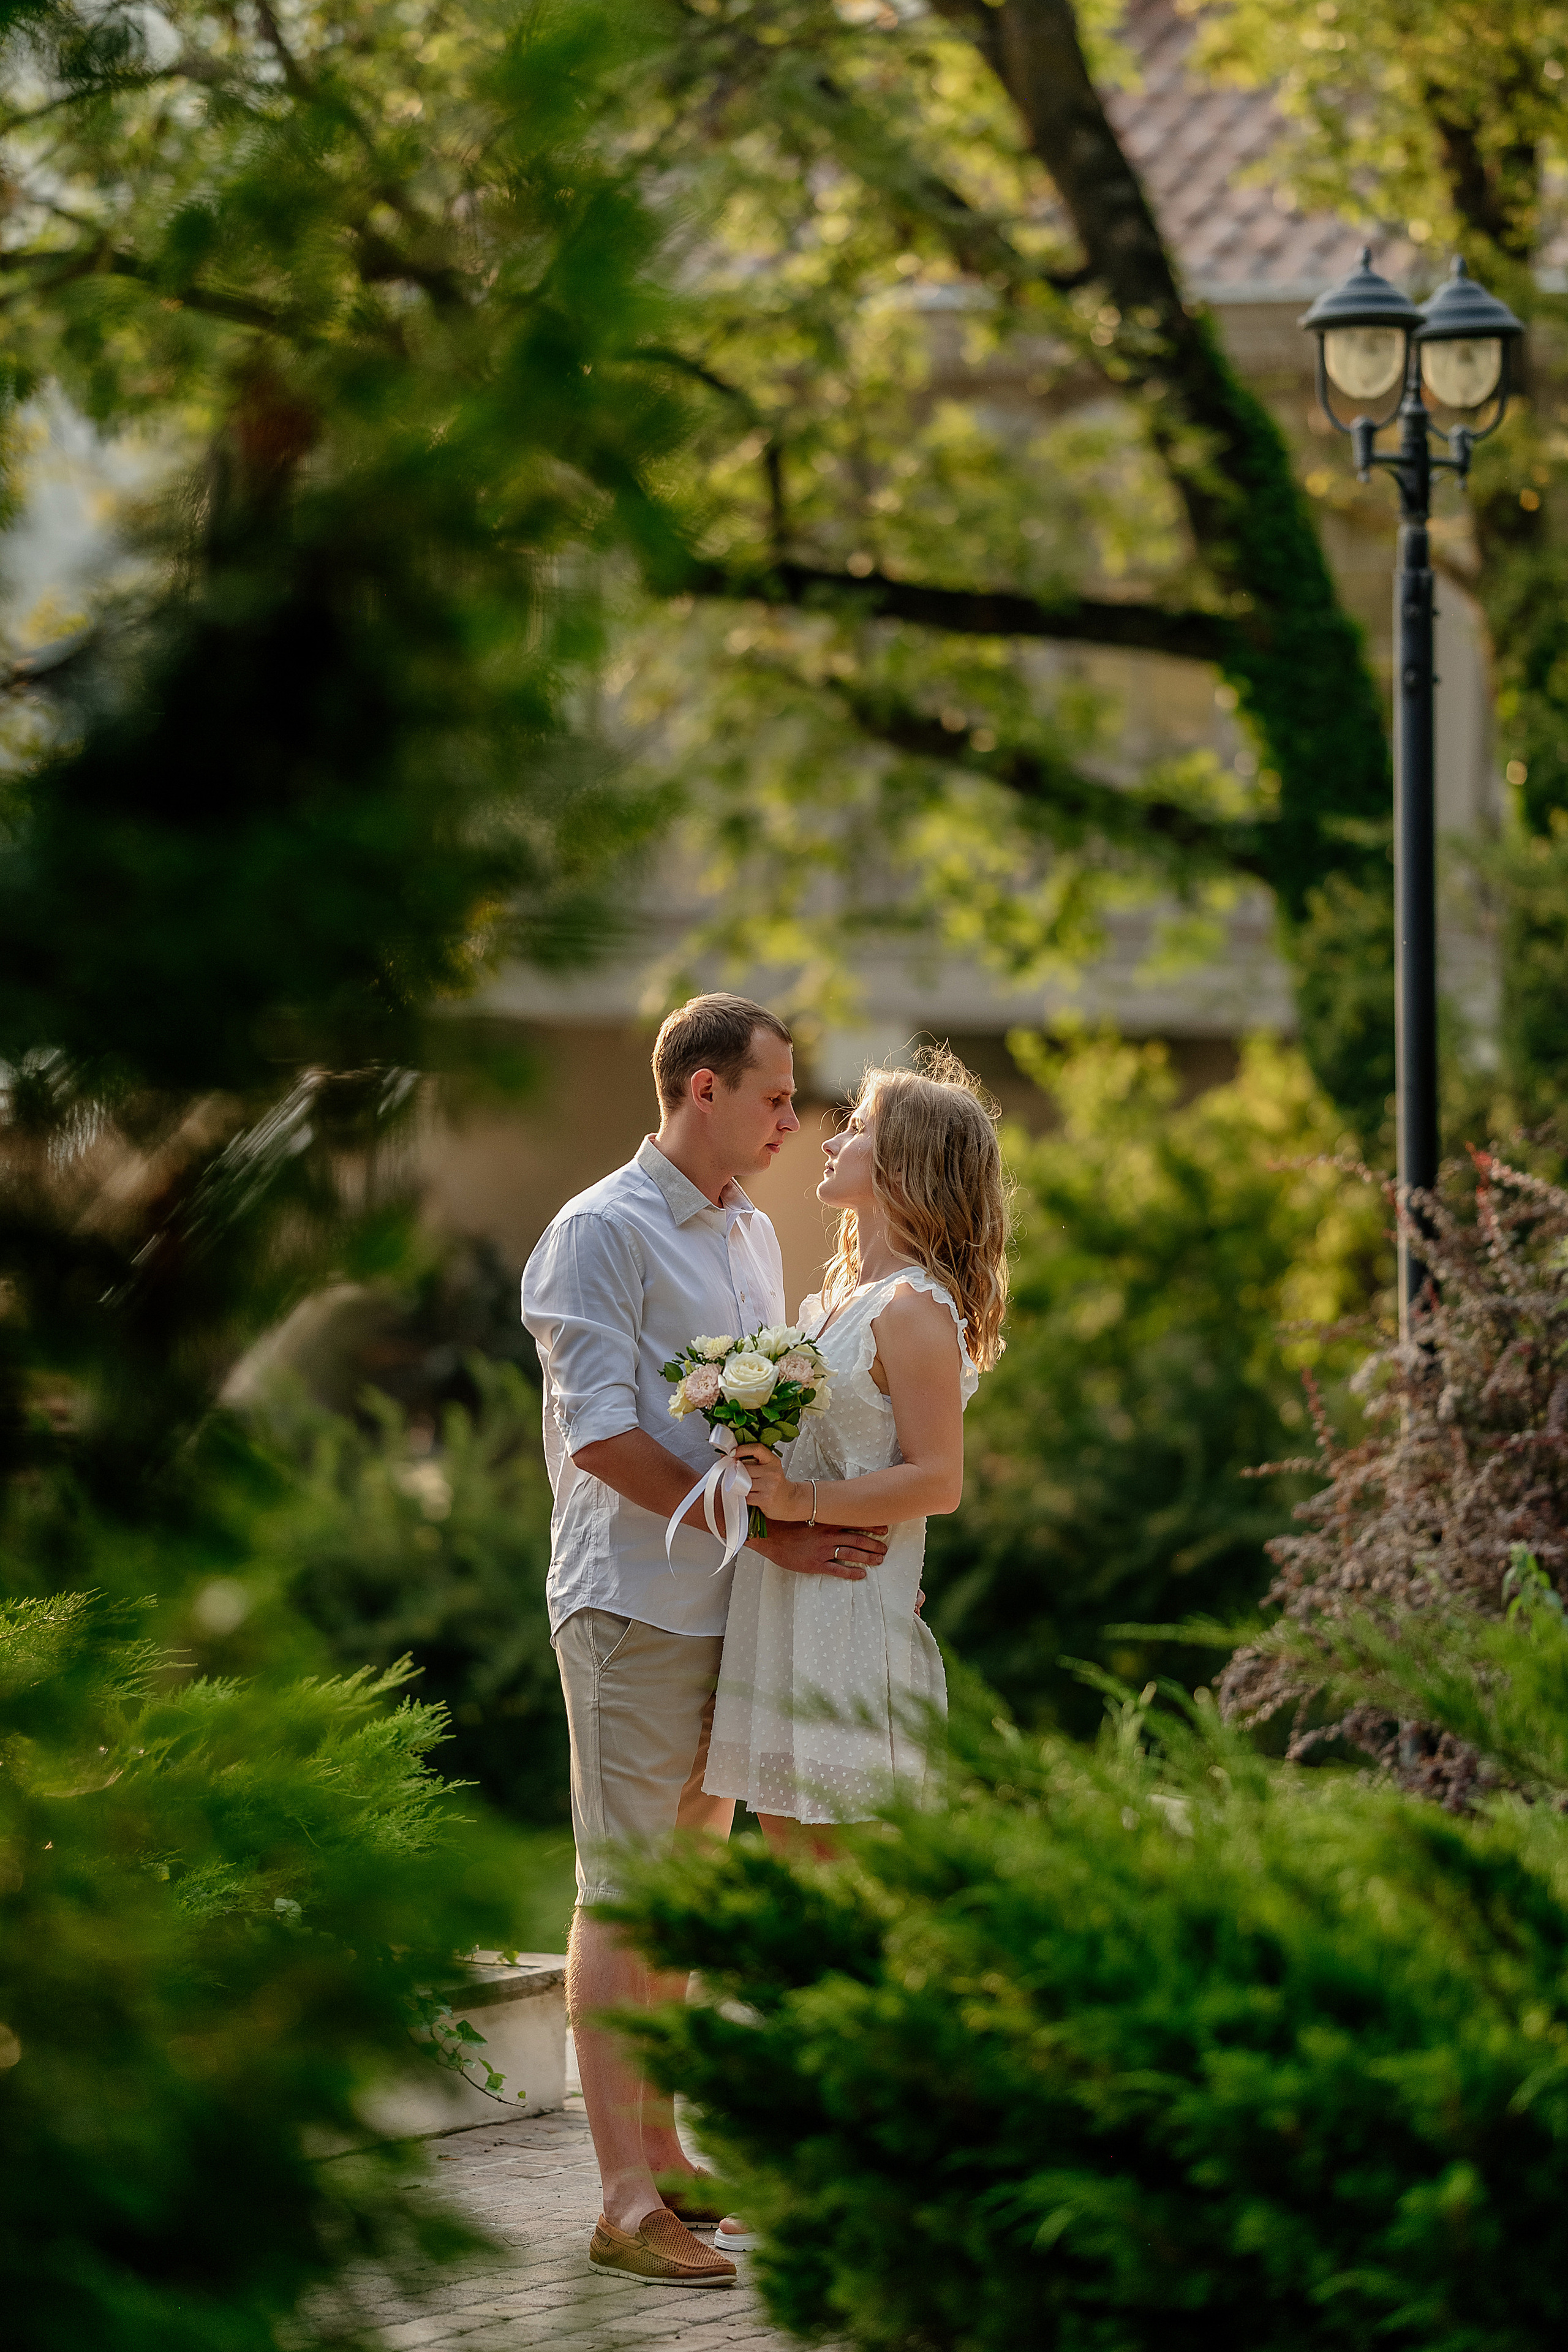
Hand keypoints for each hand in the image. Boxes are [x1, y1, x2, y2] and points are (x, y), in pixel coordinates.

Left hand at [733, 1443, 802, 1519]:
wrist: (789, 1500)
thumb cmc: (776, 1484)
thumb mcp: (770, 1467)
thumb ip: (754, 1460)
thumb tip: (730, 1455)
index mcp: (773, 1461)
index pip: (757, 1449)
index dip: (743, 1449)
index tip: (732, 1452)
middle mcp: (772, 1472)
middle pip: (745, 1467)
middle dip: (737, 1471)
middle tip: (734, 1473)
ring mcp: (769, 1486)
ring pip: (743, 1482)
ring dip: (738, 1484)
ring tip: (742, 1485)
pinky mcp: (764, 1499)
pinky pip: (745, 1495)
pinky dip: (743, 1495)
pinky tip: (747, 1494)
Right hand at [753, 1520, 888, 1581]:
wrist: (769, 1535)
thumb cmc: (786, 1523)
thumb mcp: (805, 1513)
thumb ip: (821, 1513)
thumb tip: (834, 1508)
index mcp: (826, 1521)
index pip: (855, 1522)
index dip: (871, 1526)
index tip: (883, 1528)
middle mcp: (828, 1535)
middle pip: (858, 1539)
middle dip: (874, 1544)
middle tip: (885, 1547)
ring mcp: (823, 1550)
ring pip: (852, 1553)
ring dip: (868, 1557)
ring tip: (879, 1559)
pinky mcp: (816, 1564)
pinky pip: (838, 1569)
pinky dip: (852, 1572)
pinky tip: (861, 1574)